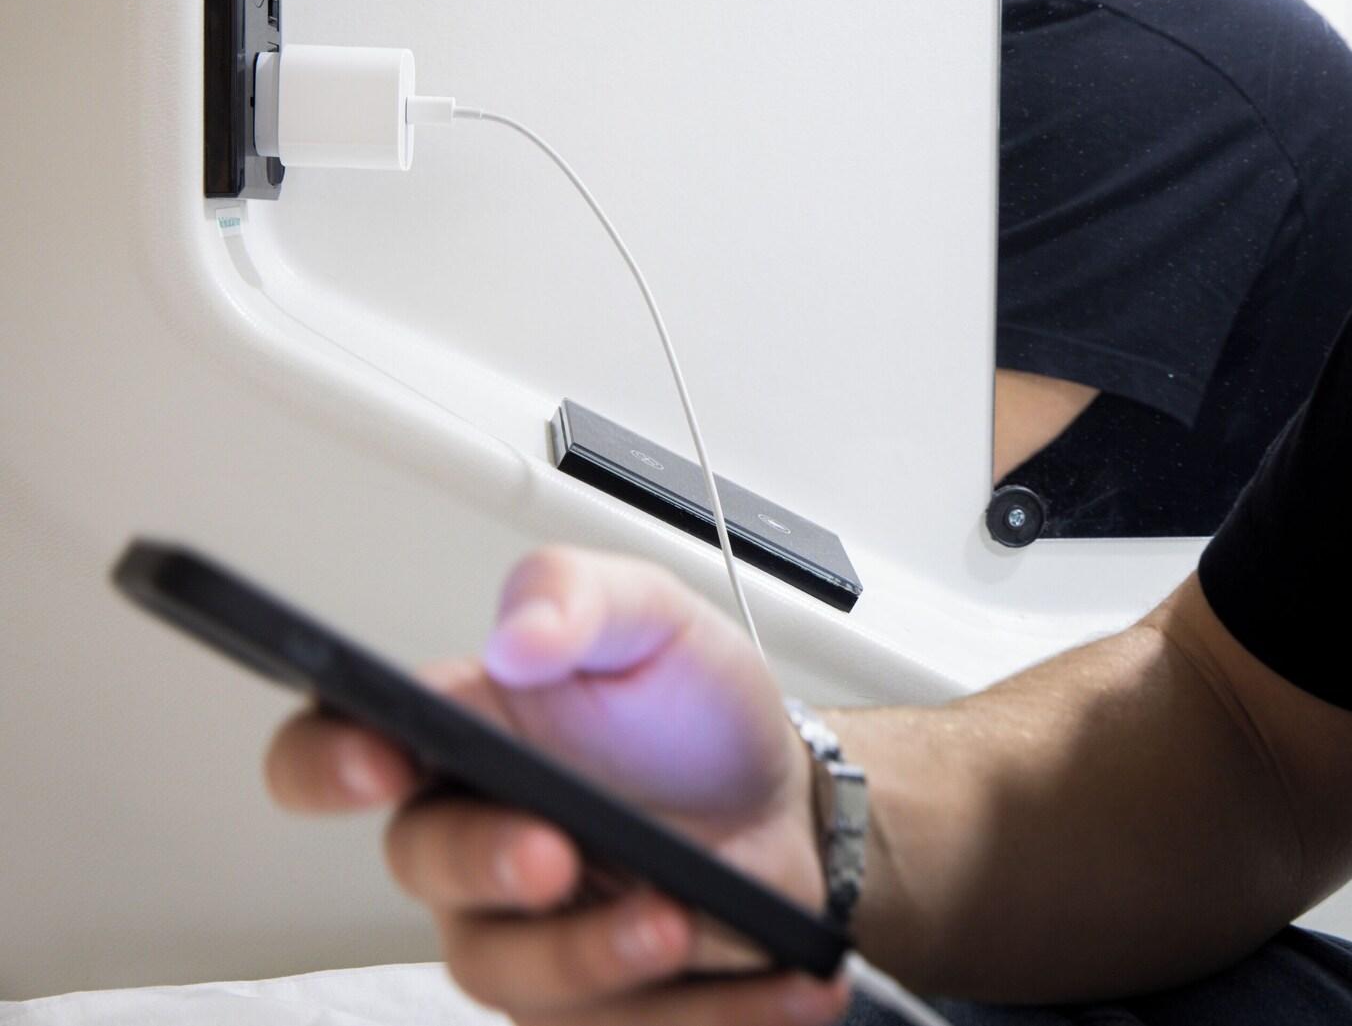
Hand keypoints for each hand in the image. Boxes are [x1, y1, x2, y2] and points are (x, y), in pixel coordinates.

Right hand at [263, 546, 851, 1025]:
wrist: (785, 804)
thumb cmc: (692, 714)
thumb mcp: (658, 621)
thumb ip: (583, 598)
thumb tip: (520, 636)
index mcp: (462, 736)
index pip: (334, 745)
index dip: (327, 761)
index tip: (380, 762)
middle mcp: (470, 845)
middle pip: (424, 868)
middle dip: (485, 863)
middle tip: (554, 853)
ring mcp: (525, 935)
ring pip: (514, 975)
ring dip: (598, 957)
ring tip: (682, 921)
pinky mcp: (594, 1006)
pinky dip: (718, 1012)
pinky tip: (793, 983)